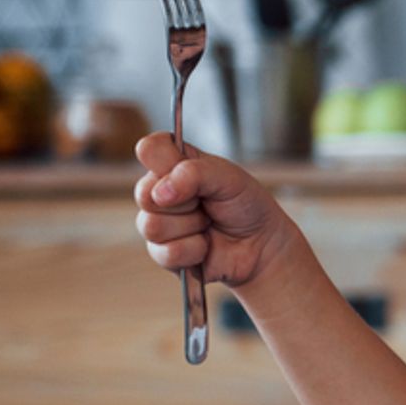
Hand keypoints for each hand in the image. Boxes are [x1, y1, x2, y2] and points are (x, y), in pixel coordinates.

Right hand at [133, 133, 291, 285]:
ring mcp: (159, 224)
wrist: (262, 245)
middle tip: (206, 203)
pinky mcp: (164, 255)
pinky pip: (165, 253)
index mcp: (173, 164)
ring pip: (151, 226)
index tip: (188, 170)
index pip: (149, 149)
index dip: (164, 161)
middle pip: (143, 193)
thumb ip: (194, 174)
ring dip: (192, 227)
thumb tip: (161, 192)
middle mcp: (160, 192)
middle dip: (184, 202)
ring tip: (208, 224)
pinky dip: (194, 250)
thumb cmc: (246, 205)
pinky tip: (206, 246)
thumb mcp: (229, 178)